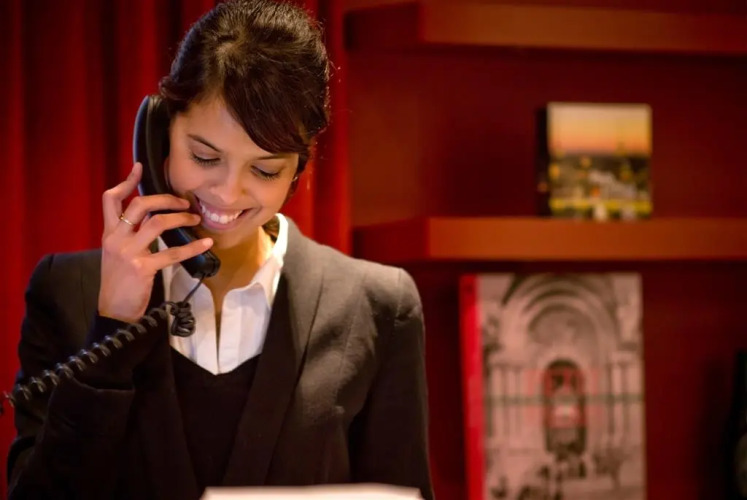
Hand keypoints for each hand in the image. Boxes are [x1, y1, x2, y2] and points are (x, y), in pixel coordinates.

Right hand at [98, 162, 212, 322]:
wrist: (114, 311)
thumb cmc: (120, 282)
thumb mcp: (116, 253)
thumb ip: (129, 235)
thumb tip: (153, 219)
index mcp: (109, 233)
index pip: (110, 199)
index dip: (126, 182)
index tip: (140, 167)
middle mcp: (116, 239)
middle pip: (139, 205)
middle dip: (165, 199)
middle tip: (183, 202)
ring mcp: (129, 253)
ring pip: (158, 224)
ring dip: (181, 218)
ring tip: (195, 219)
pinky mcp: (143, 268)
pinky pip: (172, 253)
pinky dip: (192, 247)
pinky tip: (206, 244)